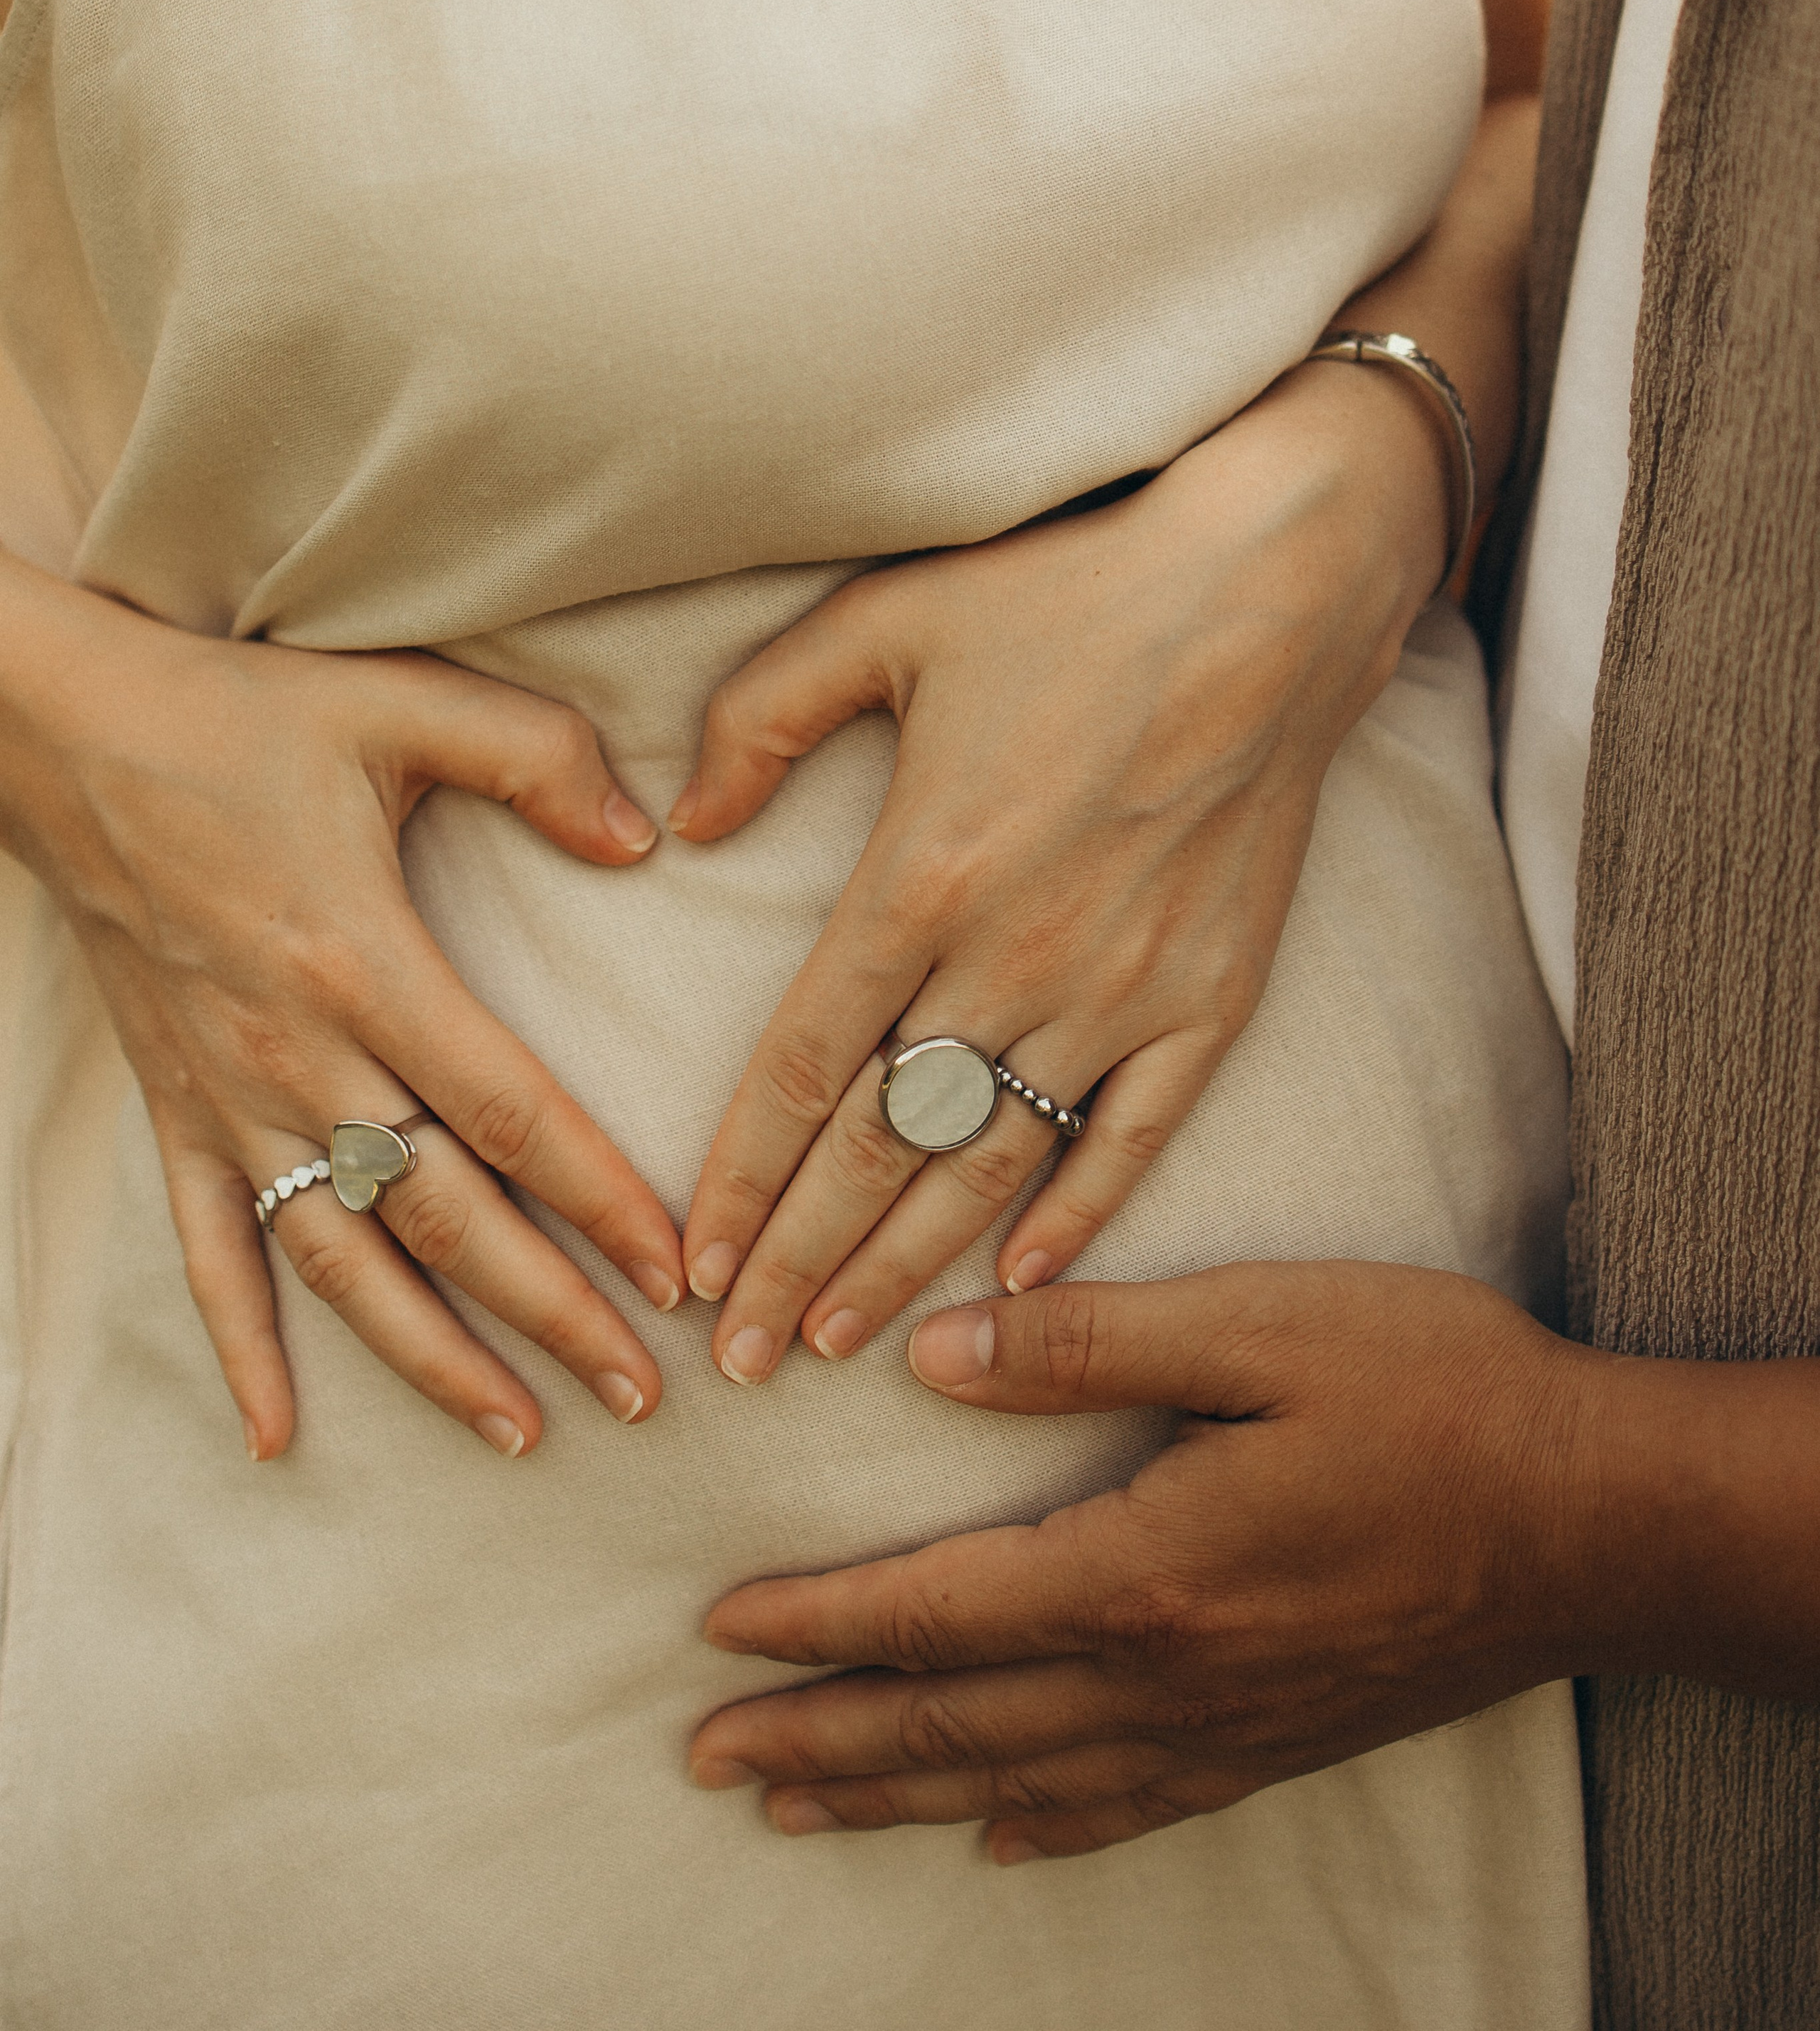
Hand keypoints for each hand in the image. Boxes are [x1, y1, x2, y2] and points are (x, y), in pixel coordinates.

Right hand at [0, 557, 683, 1457]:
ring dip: (430, 1359)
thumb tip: (643, 835)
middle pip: (442, 1217)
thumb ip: (534, 753)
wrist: (64, 736)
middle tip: (642, 1391)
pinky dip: (241, 1349)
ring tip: (520, 1431)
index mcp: (363, 961)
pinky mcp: (174, 1108)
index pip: (509, 1113)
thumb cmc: (242, 717)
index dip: (599, 1200)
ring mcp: (227, 1095)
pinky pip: (208, 1252)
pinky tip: (278, 1436)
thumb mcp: (399, 698)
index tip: (678, 1270)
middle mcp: (295, 1054)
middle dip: (548, 1314)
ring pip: (340, 1263)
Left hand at [673, 360, 1451, 1382]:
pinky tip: (1019, 1280)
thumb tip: (681, 826)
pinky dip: (1077, 1214)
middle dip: (800, 1262)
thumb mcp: (881, 617)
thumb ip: (761, 719)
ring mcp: (1123, 987)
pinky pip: (1134, 1134)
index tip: (690, 1264)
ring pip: (993, 1164)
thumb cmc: (1070, 589)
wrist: (1271, 588)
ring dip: (910, 1264)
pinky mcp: (1213, 996)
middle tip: (737, 1360)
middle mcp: (1014, 955)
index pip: (804, 1070)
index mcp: (921, 876)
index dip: (739, 1180)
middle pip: (883, 1148)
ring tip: (841, 1344)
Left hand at [690, 1263, 1594, 1857]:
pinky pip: (1131, 1808)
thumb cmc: (1437, 1396)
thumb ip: (1088, 1344)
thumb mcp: (1263, 1326)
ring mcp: (1225, 1725)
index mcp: (1144, 1569)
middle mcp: (1166, 1675)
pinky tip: (998, 1838)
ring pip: (1020, 1782)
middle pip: (952, 1725)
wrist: (1598, 1520)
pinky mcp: (1279, 1740)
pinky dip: (1042, 1827)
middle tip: (707, 1756)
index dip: (817, 1625)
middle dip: (819, 1739)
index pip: (936, 1613)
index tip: (717, 1629)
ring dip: (899, 1795)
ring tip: (800, 1806)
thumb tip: (931, 1354)